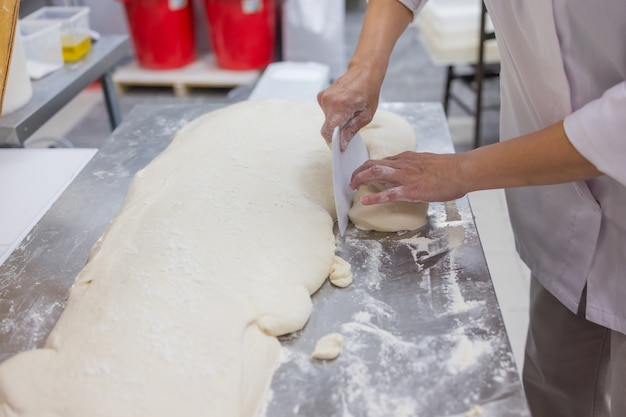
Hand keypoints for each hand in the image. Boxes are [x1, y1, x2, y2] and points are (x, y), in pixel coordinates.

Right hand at [317, 66, 380, 150]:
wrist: (364, 71)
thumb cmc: (368, 91)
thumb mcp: (366, 115)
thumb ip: (351, 131)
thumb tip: (341, 144)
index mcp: (340, 105)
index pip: (327, 131)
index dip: (333, 141)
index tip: (340, 144)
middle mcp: (328, 100)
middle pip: (327, 126)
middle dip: (338, 129)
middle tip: (351, 120)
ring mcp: (323, 97)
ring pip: (326, 120)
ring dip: (336, 120)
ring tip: (349, 110)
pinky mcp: (321, 96)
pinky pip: (326, 112)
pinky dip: (334, 113)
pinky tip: (344, 105)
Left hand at [350, 151, 467, 203]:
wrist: (461, 171)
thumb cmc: (450, 168)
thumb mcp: (428, 162)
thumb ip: (417, 166)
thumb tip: (414, 173)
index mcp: (407, 158)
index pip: (382, 160)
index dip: (369, 167)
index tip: (363, 173)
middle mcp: (402, 164)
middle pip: (373, 164)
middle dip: (358, 171)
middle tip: (352, 180)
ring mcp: (405, 176)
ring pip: (375, 173)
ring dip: (360, 179)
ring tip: (352, 187)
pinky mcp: (410, 189)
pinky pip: (388, 194)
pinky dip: (374, 197)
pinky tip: (365, 201)